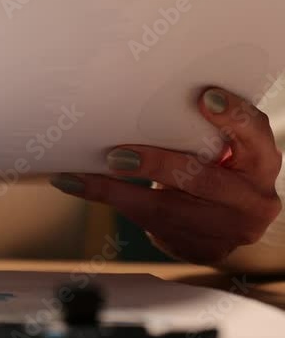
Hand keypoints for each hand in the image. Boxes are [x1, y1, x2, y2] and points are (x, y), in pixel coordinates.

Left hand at [51, 88, 282, 263]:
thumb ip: (199, 130)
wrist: (225, 223)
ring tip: (79, 177)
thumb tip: (138, 90)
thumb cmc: (216, 168)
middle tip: (117, 155)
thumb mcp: (220, 148)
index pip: (254, 133)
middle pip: (203, 179)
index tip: (205, 98)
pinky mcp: (204, 248)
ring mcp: (232, 227)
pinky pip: (151, 226)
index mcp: (260, 159)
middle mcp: (253, 196)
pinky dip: (112, 202)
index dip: (233, 117)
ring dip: (118, 192)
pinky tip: (77, 186)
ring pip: (168, 210)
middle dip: (157, 165)